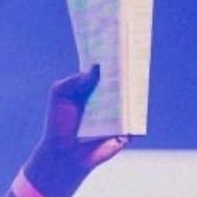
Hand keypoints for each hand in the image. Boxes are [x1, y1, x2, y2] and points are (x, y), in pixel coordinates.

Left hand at [25, 64, 128, 196]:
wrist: (63, 154)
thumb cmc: (59, 123)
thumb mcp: (60, 95)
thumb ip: (74, 80)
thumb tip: (96, 68)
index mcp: (95, 88)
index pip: (108, 69)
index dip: (113, 57)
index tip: (119, 41)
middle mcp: (110, 98)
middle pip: (123, 80)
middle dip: (127, 67)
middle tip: (131, 52)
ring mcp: (119, 114)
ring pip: (133, 96)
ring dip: (135, 85)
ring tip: (136, 70)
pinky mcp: (126, 130)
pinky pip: (136, 117)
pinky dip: (137, 108)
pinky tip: (136, 97)